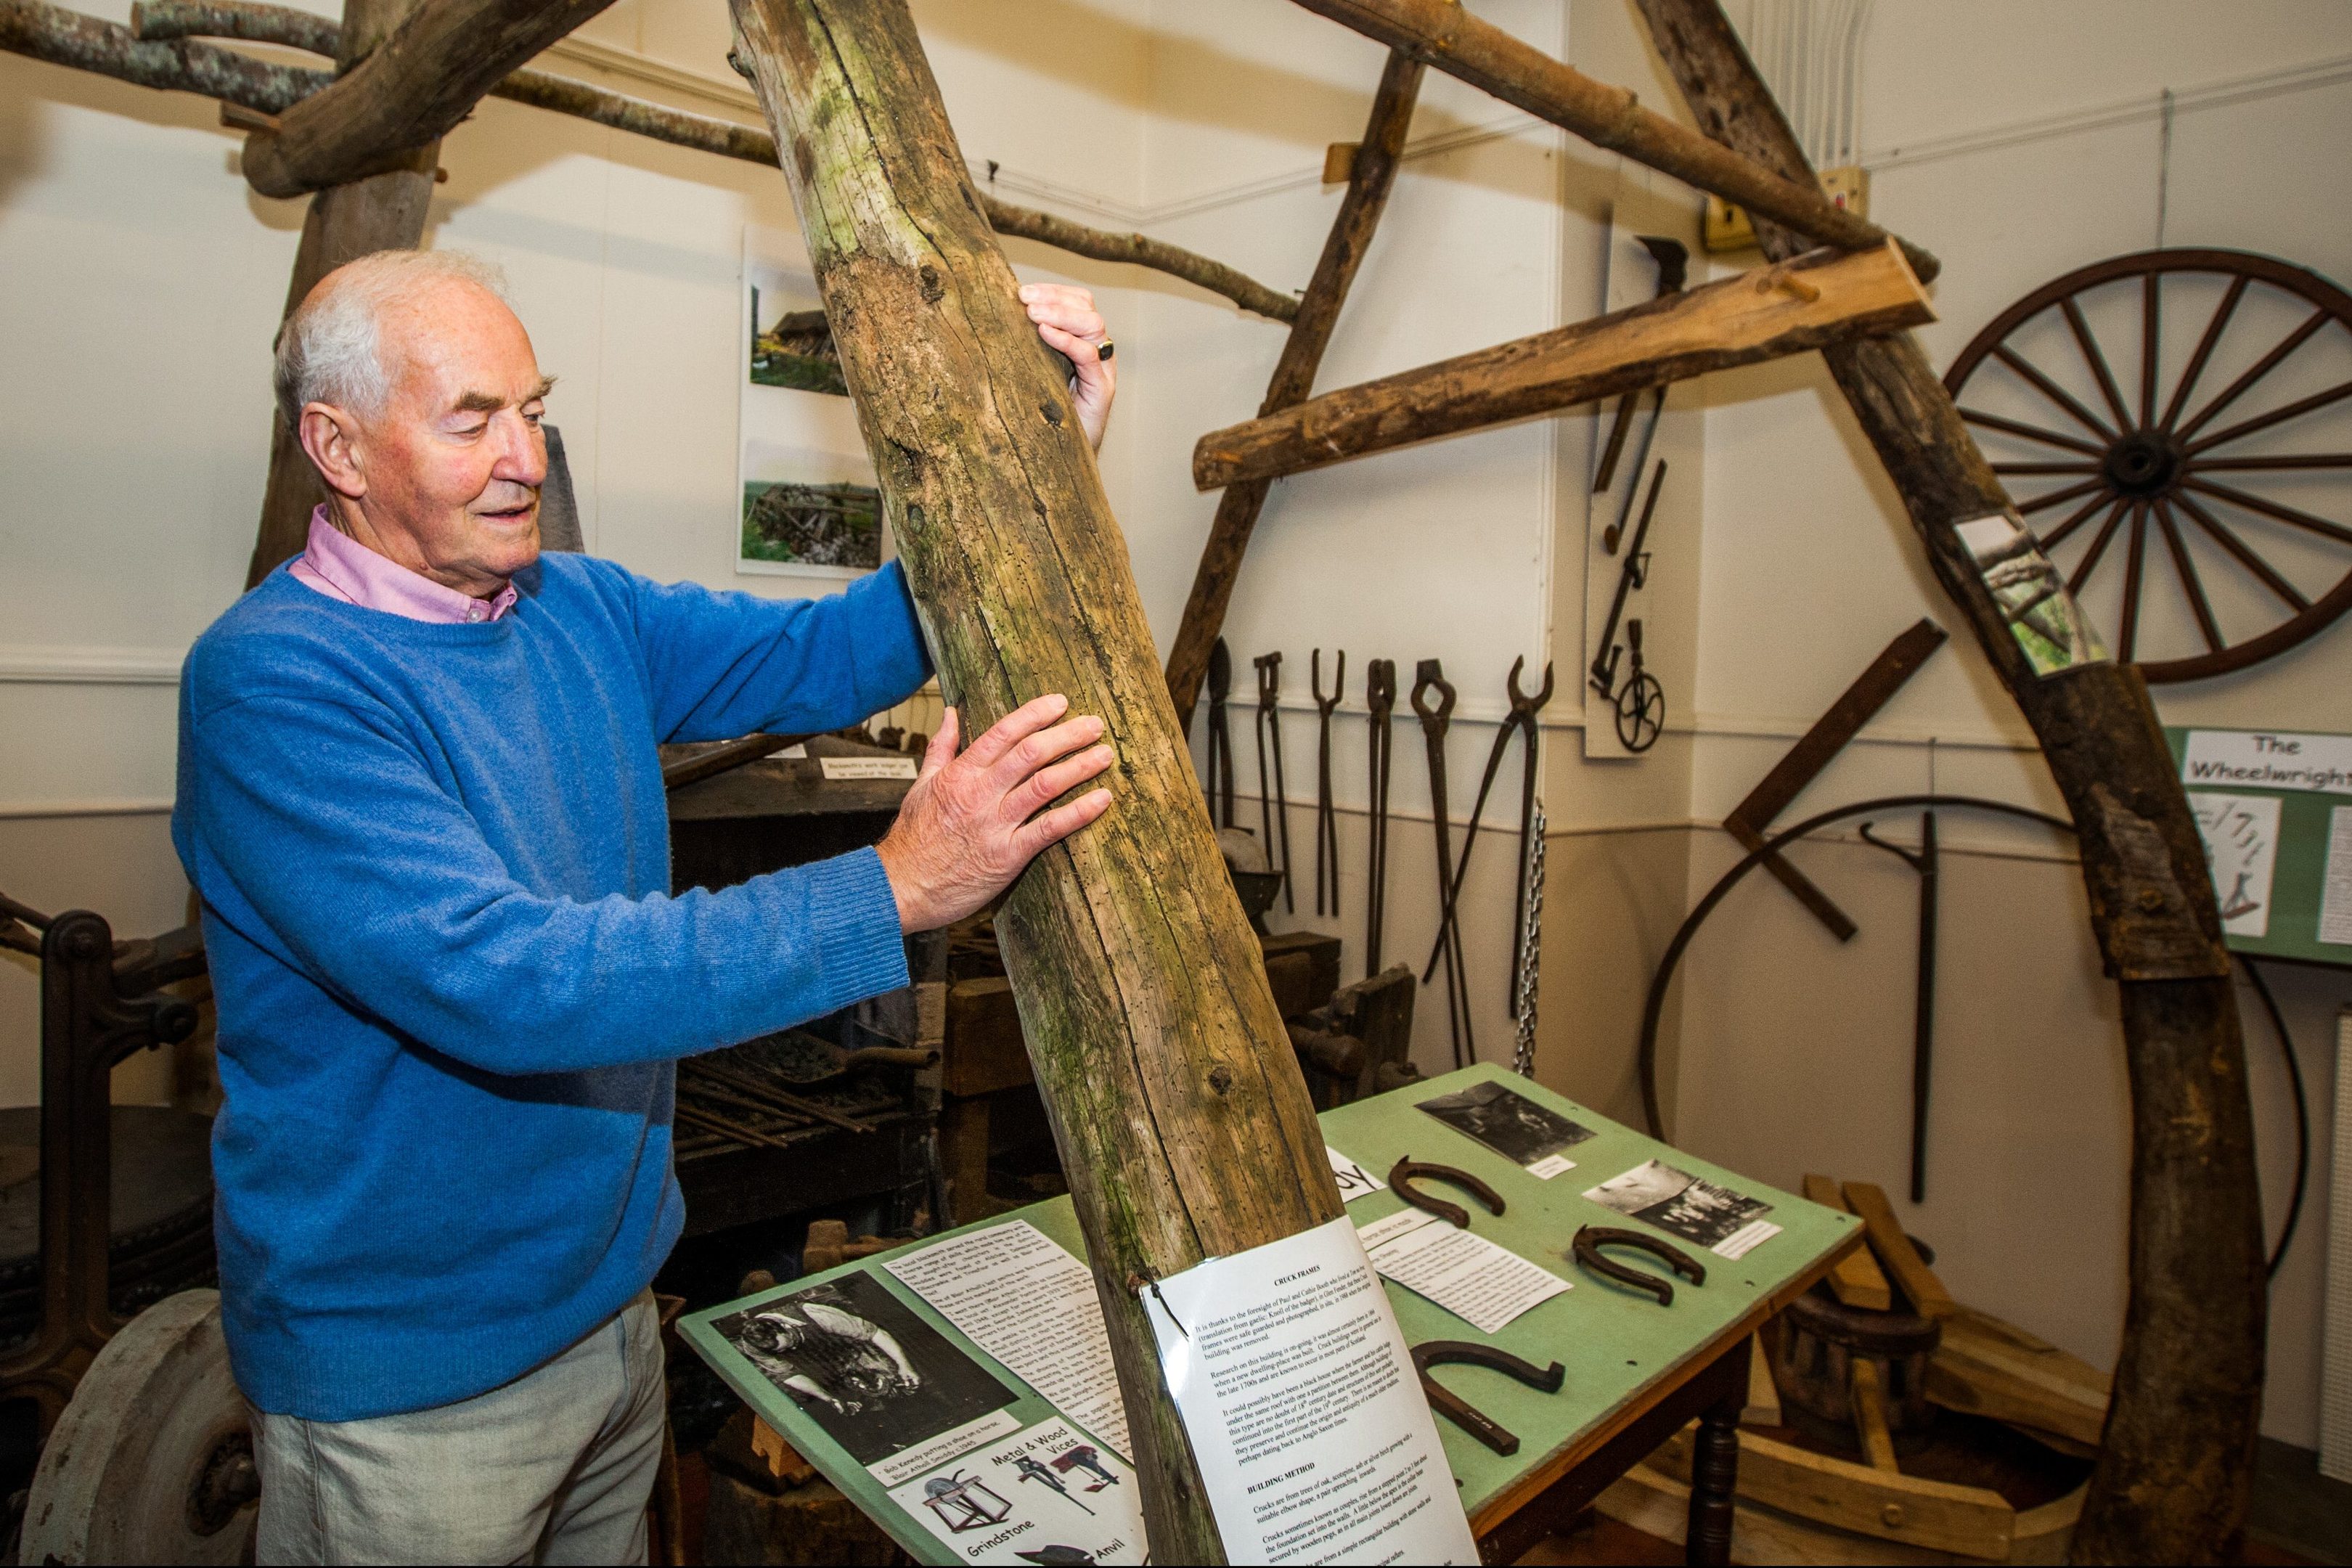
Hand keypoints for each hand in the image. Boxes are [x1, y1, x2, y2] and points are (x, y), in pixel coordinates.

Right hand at [874, 694, 1114, 931]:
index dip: (1036, 713)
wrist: (900, 887)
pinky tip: (1101, 799)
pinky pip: (1049, 828)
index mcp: (960, 773)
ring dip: (1080, 766)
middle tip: (1095, 725)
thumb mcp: (922, 785)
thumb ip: (941, 747)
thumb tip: (952, 713)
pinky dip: (1079, 812)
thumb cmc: (912, 838)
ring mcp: (994, 824)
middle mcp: (980, 793)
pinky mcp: (1007, 856)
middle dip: (1068, 735)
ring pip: (1045, 785)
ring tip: (1105, 755)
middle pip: (1031, 753)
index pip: (1004, 732)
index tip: (1061, 702)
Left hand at [1019, 283, 1115, 449]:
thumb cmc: (1044, 416)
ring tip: (1032, 314)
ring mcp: (1102, 369)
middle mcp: (1096, 351)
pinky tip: (1045, 334)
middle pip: (1086, 307)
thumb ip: (1026, 347)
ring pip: (1092, 325)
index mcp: (1082, 341)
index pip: (1077, 301)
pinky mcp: (1102, 390)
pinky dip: (1068, 341)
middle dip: (1054, 297)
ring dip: (1060, 314)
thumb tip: (992, 319)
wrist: (1063, 458)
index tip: (1021, 291)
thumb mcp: (1033, 372)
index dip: (1052, 290)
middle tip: (1024, 299)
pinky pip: (1089, 356)